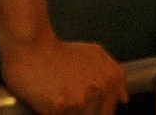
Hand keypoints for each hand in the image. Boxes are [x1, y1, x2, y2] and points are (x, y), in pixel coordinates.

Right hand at [0, 33, 127, 114]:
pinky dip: (49, 114)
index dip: (94, 112)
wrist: (31, 47)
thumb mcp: (95, 54)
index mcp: (111, 79)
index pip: (108, 112)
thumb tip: (124, 98)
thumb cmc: (59, 51)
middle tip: (67, 99)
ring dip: (66, 113)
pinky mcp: (58, 108)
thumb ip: (114, 75)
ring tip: (56, 98)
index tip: (83, 106)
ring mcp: (80, 99)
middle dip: (80, 112)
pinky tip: (46, 102)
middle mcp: (99, 89)